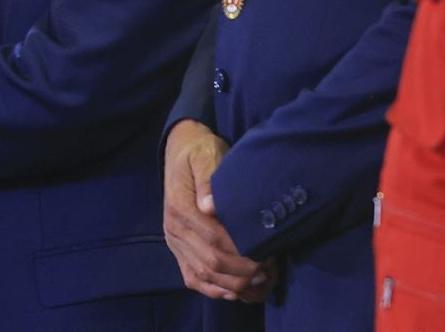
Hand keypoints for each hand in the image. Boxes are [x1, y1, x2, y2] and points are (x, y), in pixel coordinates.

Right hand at [162, 120, 268, 301]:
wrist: (181, 152)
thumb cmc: (200, 151)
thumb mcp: (206, 155)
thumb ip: (207, 178)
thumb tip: (209, 205)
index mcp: (180, 208)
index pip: (214, 239)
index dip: (242, 251)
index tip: (268, 254)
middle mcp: (174, 230)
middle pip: (211, 263)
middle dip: (244, 272)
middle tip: (271, 269)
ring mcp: (175, 243)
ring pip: (204, 276)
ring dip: (235, 285)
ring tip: (262, 282)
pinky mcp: (179, 251)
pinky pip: (195, 279)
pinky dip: (217, 290)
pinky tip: (238, 292)